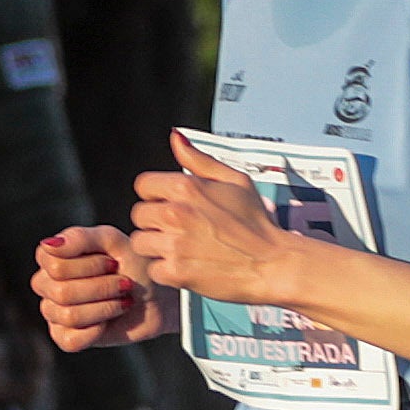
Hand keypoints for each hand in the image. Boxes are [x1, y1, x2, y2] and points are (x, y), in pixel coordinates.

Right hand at [28, 224, 152, 353]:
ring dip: (105, 307)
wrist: (158, 297)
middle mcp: (46, 284)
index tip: (113, 263)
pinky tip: (108, 321)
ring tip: (121, 300)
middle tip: (123, 284)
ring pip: (69, 315)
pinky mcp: (65, 337)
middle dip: (102, 288)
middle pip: (61, 292)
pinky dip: (96, 330)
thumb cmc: (134, 265)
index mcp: (52, 257)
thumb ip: (81, 237)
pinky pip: (71, 340)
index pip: (54, 264)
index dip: (89, 266)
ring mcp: (53, 311)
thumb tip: (49, 244)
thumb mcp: (113, 242)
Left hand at [124, 159, 306, 310]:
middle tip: (178, 229)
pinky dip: (167, 271)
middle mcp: (176, 213)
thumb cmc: (256, 223)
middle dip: (155, 221)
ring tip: (181, 249)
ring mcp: (174, 244)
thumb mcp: (235, 181)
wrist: (272, 263)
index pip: (143, 185)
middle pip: (138, 215)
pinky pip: (153, 269)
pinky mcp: (176, 272)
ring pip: (141, 243)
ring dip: (157, 247)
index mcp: (186, 187)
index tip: (171, 204)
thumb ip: (199, 160)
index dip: (156, 195)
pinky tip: (187, 266)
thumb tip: (176, 137)